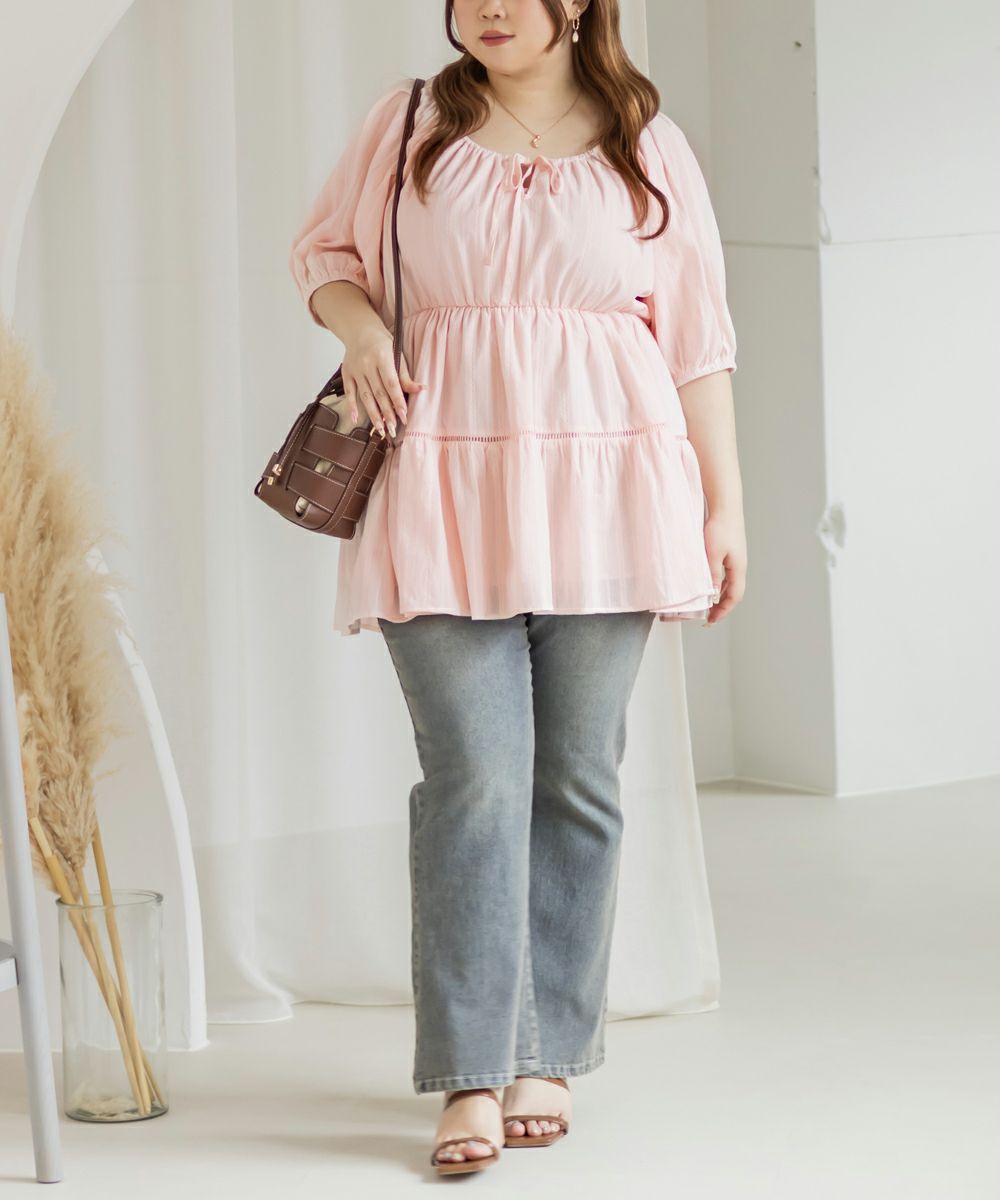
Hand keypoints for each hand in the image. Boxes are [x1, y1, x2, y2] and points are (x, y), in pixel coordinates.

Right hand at [342, 328, 425, 436]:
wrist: (360, 331)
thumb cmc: (382, 344)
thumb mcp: (397, 354)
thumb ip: (406, 375)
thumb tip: (421, 390)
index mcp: (382, 356)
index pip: (391, 384)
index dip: (397, 401)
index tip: (404, 416)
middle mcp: (367, 364)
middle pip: (378, 393)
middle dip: (387, 413)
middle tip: (393, 429)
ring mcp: (355, 370)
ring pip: (365, 396)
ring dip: (373, 414)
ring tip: (381, 430)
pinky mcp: (346, 374)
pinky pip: (349, 392)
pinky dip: (352, 406)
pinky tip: (356, 419)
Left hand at [703, 510, 746, 624]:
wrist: (725, 506)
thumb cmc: (720, 527)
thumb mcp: (712, 555)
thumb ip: (712, 576)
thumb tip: (711, 595)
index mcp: (738, 568)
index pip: (733, 597)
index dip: (723, 611)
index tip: (712, 620)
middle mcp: (740, 565)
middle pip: (733, 592)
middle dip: (721, 606)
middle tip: (709, 616)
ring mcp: (736, 558)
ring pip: (730, 583)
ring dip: (720, 595)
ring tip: (707, 604)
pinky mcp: (731, 551)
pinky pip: (726, 573)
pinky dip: (719, 583)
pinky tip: (709, 583)